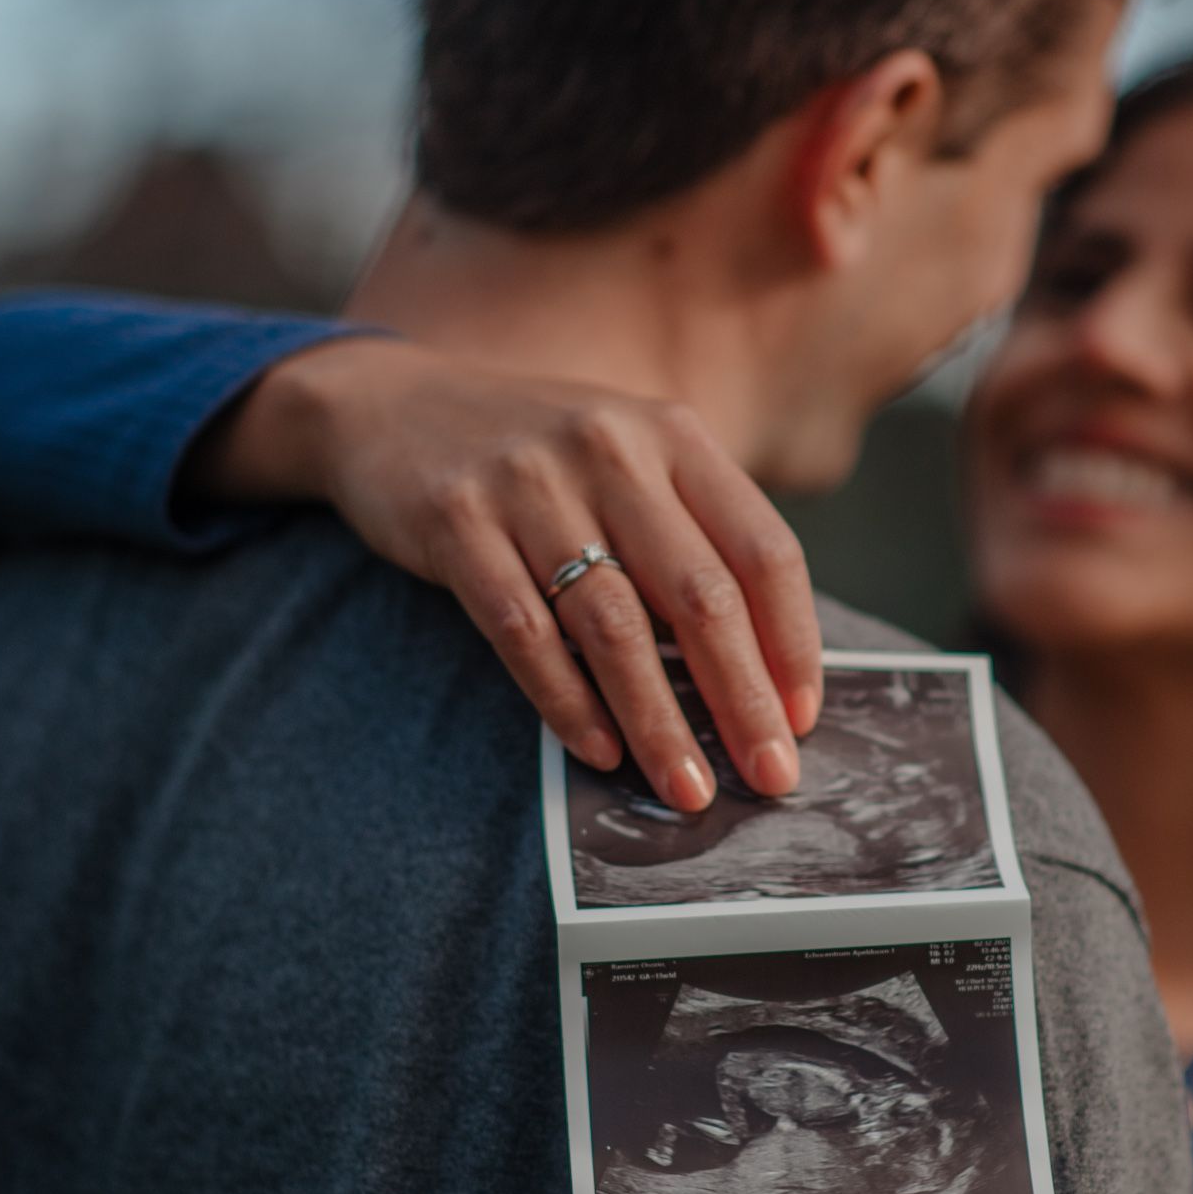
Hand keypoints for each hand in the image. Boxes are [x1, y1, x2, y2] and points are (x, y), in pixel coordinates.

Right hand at [188, 336, 823, 810]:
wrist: (389, 404)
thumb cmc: (535, 454)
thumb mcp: (628, 460)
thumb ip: (690, 536)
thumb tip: (761, 668)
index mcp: (673, 435)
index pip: (763, 549)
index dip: (792, 641)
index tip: (802, 718)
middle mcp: (611, 450)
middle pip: (701, 595)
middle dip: (743, 699)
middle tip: (769, 777)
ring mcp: (530, 484)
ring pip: (615, 624)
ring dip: (659, 720)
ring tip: (687, 789)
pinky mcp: (456, 521)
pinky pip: (523, 630)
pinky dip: (566, 700)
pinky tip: (599, 752)